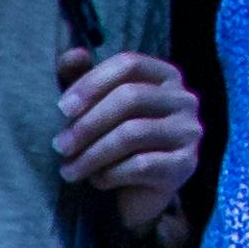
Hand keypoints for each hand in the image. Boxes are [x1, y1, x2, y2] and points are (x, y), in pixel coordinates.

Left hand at [55, 44, 208, 233]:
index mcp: (164, 76)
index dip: (91, 82)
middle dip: (87, 124)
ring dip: (91, 154)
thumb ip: (81, 78)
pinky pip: (140, 165)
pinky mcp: (185, 164)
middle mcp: (184, 99)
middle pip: (130, 97)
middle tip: (59, 146)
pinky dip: (109, 174)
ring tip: (68, 170)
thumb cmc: (115, 143)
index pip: (128, 64)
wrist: (140, 194)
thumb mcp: (95, 108)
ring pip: (132, 133)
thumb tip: (72, 53)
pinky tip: (95, 181)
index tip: (61, 108)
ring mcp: (189, 131)